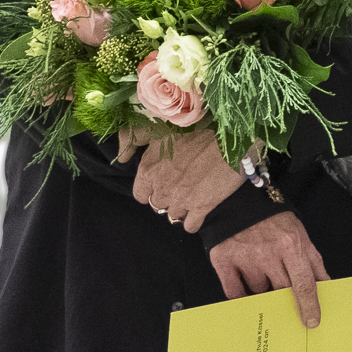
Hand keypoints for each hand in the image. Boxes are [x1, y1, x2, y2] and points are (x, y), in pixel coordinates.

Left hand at [126, 125, 244, 234]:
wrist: (231, 133)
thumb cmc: (196, 125)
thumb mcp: (158, 125)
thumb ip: (133, 138)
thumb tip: (121, 158)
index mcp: (148, 169)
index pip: (140, 194)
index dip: (150, 189)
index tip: (162, 181)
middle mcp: (161, 187)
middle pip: (157, 205)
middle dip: (167, 197)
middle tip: (180, 184)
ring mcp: (181, 199)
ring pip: (173, 215)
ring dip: (181, 207)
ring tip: (192, 193)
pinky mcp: (202, 207)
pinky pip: (190, 226)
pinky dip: (193, 220)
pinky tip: (199, 208)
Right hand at [208, 209, 325, 327]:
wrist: (236, 201)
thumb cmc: (271, 219)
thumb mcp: (299, 233)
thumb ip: (313, 261)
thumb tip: (325, 286)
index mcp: (290, 244)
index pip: (304, 284)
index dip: (309, 306)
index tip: (311, 322)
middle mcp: (267, 252)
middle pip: (282, 291)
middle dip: (286, 300)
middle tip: (288, 304)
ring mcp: (244, 257)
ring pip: (259, 292)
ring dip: (264, 290)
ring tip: (262, 275)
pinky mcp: (223, 260)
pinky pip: (234, 292)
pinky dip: (242, 297)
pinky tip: (246, 292)